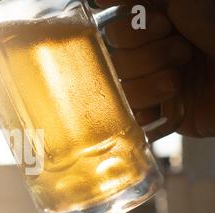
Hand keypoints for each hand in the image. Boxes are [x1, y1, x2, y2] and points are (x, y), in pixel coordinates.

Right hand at [96, 0, 214, 140]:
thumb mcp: (183, 2)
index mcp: (151, 30)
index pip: (114, 34)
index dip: (134, 34)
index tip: (163, 26)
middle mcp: (148, 56)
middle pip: (116, 62)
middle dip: (150, 58)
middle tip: (183, 53)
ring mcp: (152, 86)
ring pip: (122, 89)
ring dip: (152, 85)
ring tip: (179, 81)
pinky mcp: (158, 113)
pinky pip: (132, 115)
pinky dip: (146, 111)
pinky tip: (162, 106)